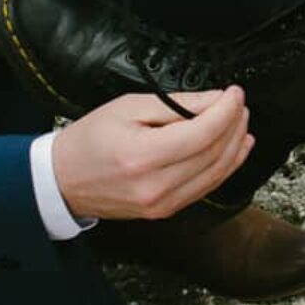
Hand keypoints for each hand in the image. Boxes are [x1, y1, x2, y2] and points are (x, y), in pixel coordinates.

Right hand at [51, 88, 252, 220]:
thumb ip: (177, 104)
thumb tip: (216, 100)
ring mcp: (162, 204)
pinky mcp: (165, 211)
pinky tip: (235, 148)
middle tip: (239, 104)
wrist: (62, 180)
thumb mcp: (129, 107)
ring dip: (236, 146)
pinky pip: (206, 187)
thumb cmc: (90, 140)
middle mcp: (155, 187)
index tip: (234, 93)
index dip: (226, 111)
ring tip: (241, 121)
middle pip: (214, 154)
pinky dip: (226, 166)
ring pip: (216, 174)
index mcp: (142, 157)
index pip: (202, 134)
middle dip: (234, 125)